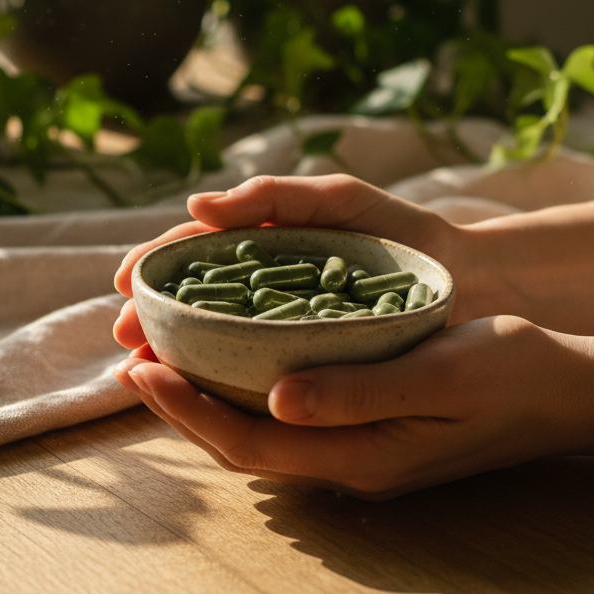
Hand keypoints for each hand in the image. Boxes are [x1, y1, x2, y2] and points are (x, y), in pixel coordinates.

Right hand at [113, 174, 498, 353]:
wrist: (471, 279)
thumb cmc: (406, 232)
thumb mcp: (340, 201)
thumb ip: (275, 196)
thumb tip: (194, 207)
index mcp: (266, 243)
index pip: (196, 253)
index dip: (156, 266)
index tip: (121, 285)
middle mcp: (267, 290)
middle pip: (196, 303)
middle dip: (154, 317)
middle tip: (125, 339)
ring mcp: (287, 332)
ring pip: (218, 345)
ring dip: (178, 355)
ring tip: (146, 372)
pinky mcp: (311, 368)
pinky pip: (256, 377)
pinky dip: (223, 384)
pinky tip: (199, 397)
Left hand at [114, 316, 593, 498]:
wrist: (566, 390)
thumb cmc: (511, 373)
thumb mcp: (441, 375)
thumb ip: (360, 391)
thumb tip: (278, 397)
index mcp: (360, 456)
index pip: (250, 443)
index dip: (188, 410)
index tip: (141, 366)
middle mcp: (347, 461)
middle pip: (241, 442)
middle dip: (179, 403)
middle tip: (131, 355)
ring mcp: (356, 447)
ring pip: (258, 429)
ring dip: (205, 394)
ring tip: (161, 350)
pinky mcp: (364, 424)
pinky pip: (285, 412)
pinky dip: (244, 384)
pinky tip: (229, 351)